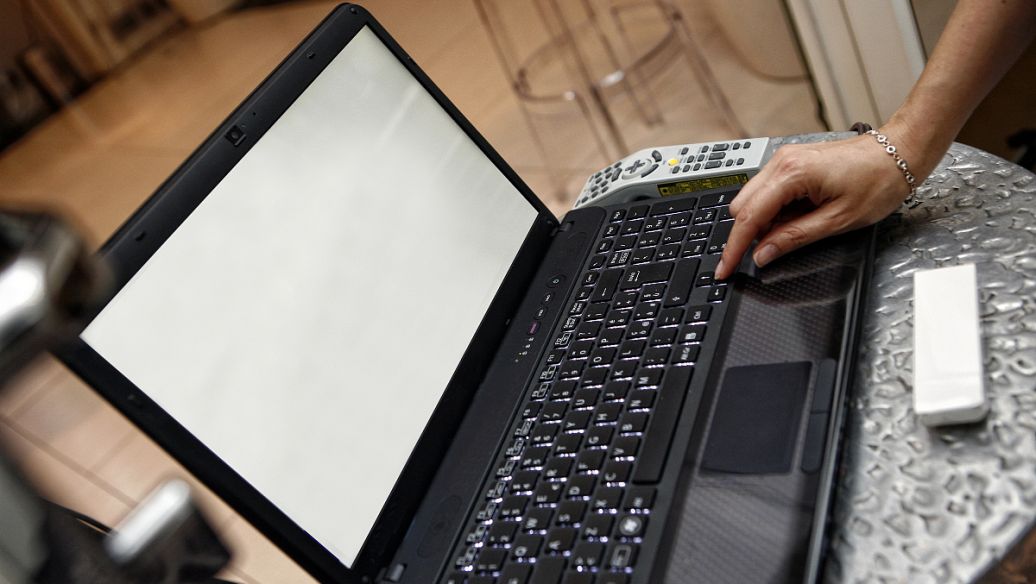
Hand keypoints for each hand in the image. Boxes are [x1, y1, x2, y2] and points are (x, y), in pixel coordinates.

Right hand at [714, 134, 913, 279]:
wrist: (899, 153)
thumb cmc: (878, 181)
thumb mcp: (837, 221)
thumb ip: (793, 238)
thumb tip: (763, 254)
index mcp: (791, 175)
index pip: (749, 218)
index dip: (734, 248)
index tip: (724, 269)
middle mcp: (781, 162)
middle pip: (743, 207)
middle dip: (749, 234)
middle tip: (771, 252)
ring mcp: (784, 160)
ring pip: (753, 199)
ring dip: (763, 221)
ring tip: (797, 228)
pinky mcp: (791, 162)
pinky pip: (767, 191)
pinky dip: (774, 210)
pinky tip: (797, 216)